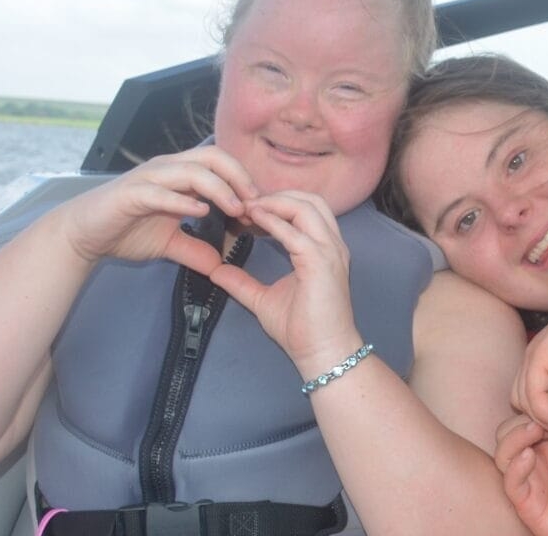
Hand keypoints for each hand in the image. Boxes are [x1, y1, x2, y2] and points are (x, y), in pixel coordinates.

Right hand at [57, 146, 257, 271]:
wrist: (82, 235)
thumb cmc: (124, 231)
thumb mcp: (168, 244)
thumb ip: (194, 250)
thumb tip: (220, 265)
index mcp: (178, 174)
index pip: (219, 165)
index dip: (243, 181)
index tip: (260, 207)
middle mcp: (166, 169)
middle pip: (212, 157)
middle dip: (239, 176)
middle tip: (256, 202)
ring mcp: (148, 178)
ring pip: (191, 170)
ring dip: (218, 188)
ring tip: (237, 209)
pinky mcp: (131, 194)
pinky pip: (161, 191)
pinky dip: (183, 200)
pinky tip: (200, 212)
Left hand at [205, 191, 362, 375]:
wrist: (322, 353)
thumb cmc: (301, 330)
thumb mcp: (264, 300)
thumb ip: (242, 283)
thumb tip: (216, 272)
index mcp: (322, 249)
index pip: (305, 209)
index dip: (276, 203)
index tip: (246, 209)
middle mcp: (331, 244)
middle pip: (309, 199)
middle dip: (277, 195)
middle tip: (246, 202)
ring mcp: (329, 251)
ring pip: (306, 206)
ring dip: (275, 202)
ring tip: (248, 207)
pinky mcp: (320, 262)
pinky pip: (295, 232)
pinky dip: (273, 221)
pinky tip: (253, 220)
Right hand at [495, 403, 547, 535]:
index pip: (538, 412)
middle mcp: (534, 456)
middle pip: (513, 423)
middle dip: (534, 413)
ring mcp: (527, 476)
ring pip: (503, 447)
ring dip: (517, 433)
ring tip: (538, 429)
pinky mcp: (524, 499)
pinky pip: (509, 479)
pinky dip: (515, 464)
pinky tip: (531, 456)